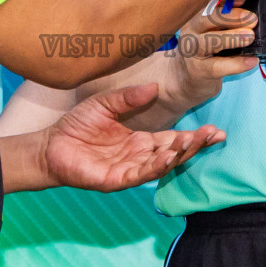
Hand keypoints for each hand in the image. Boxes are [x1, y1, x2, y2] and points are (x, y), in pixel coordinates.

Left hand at [43, 83, 225, 191]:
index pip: (173, 139)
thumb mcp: (105, 104)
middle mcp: (139, 156)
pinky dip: (155, 167)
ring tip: (193, 142)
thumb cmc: (77, 126)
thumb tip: (154, 86)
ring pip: (161, 165)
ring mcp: (129, 170)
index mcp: (140, 140)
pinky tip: (168, 156)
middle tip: (214, 134)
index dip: (194, 137)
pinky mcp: (115, 180)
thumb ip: (129, 97)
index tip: (216, 130)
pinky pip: (139, 175)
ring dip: (179, 155)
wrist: (50, 144)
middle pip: (174, 152)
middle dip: (195, 145)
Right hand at [166, 0, 260, 109]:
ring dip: (232, 38)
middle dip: (230, 16)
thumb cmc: (205, 47)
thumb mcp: (213, 28)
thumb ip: (227, 17)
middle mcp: (190, 30)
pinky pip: (218, 66)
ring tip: (250, 36)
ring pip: (210, 41)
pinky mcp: (199, 70)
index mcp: (195, 15)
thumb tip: (249, 4)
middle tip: (252, 18)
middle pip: (207, 19)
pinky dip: (237, 64)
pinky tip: (252, 61)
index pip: (209, 2)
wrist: (186, 77)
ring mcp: (193, 51)